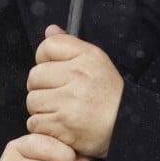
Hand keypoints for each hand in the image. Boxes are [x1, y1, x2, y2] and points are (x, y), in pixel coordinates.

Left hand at [26, 25, 123, 157]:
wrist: (127, 130)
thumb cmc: (110, 98)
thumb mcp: (96, 62)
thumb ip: (69, 44)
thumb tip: (50, 30)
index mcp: (87, 58)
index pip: (47, 47)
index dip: (46, 59)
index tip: (55, 70)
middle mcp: (79, 76)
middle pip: (34, 75)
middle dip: (42, 87)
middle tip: (61, 95)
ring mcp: (70, 102)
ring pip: (32, 100)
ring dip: (42, 108)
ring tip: (62, 111)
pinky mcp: (63, 125)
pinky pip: (35, 122)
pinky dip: (43, 127)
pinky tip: (60, 125)